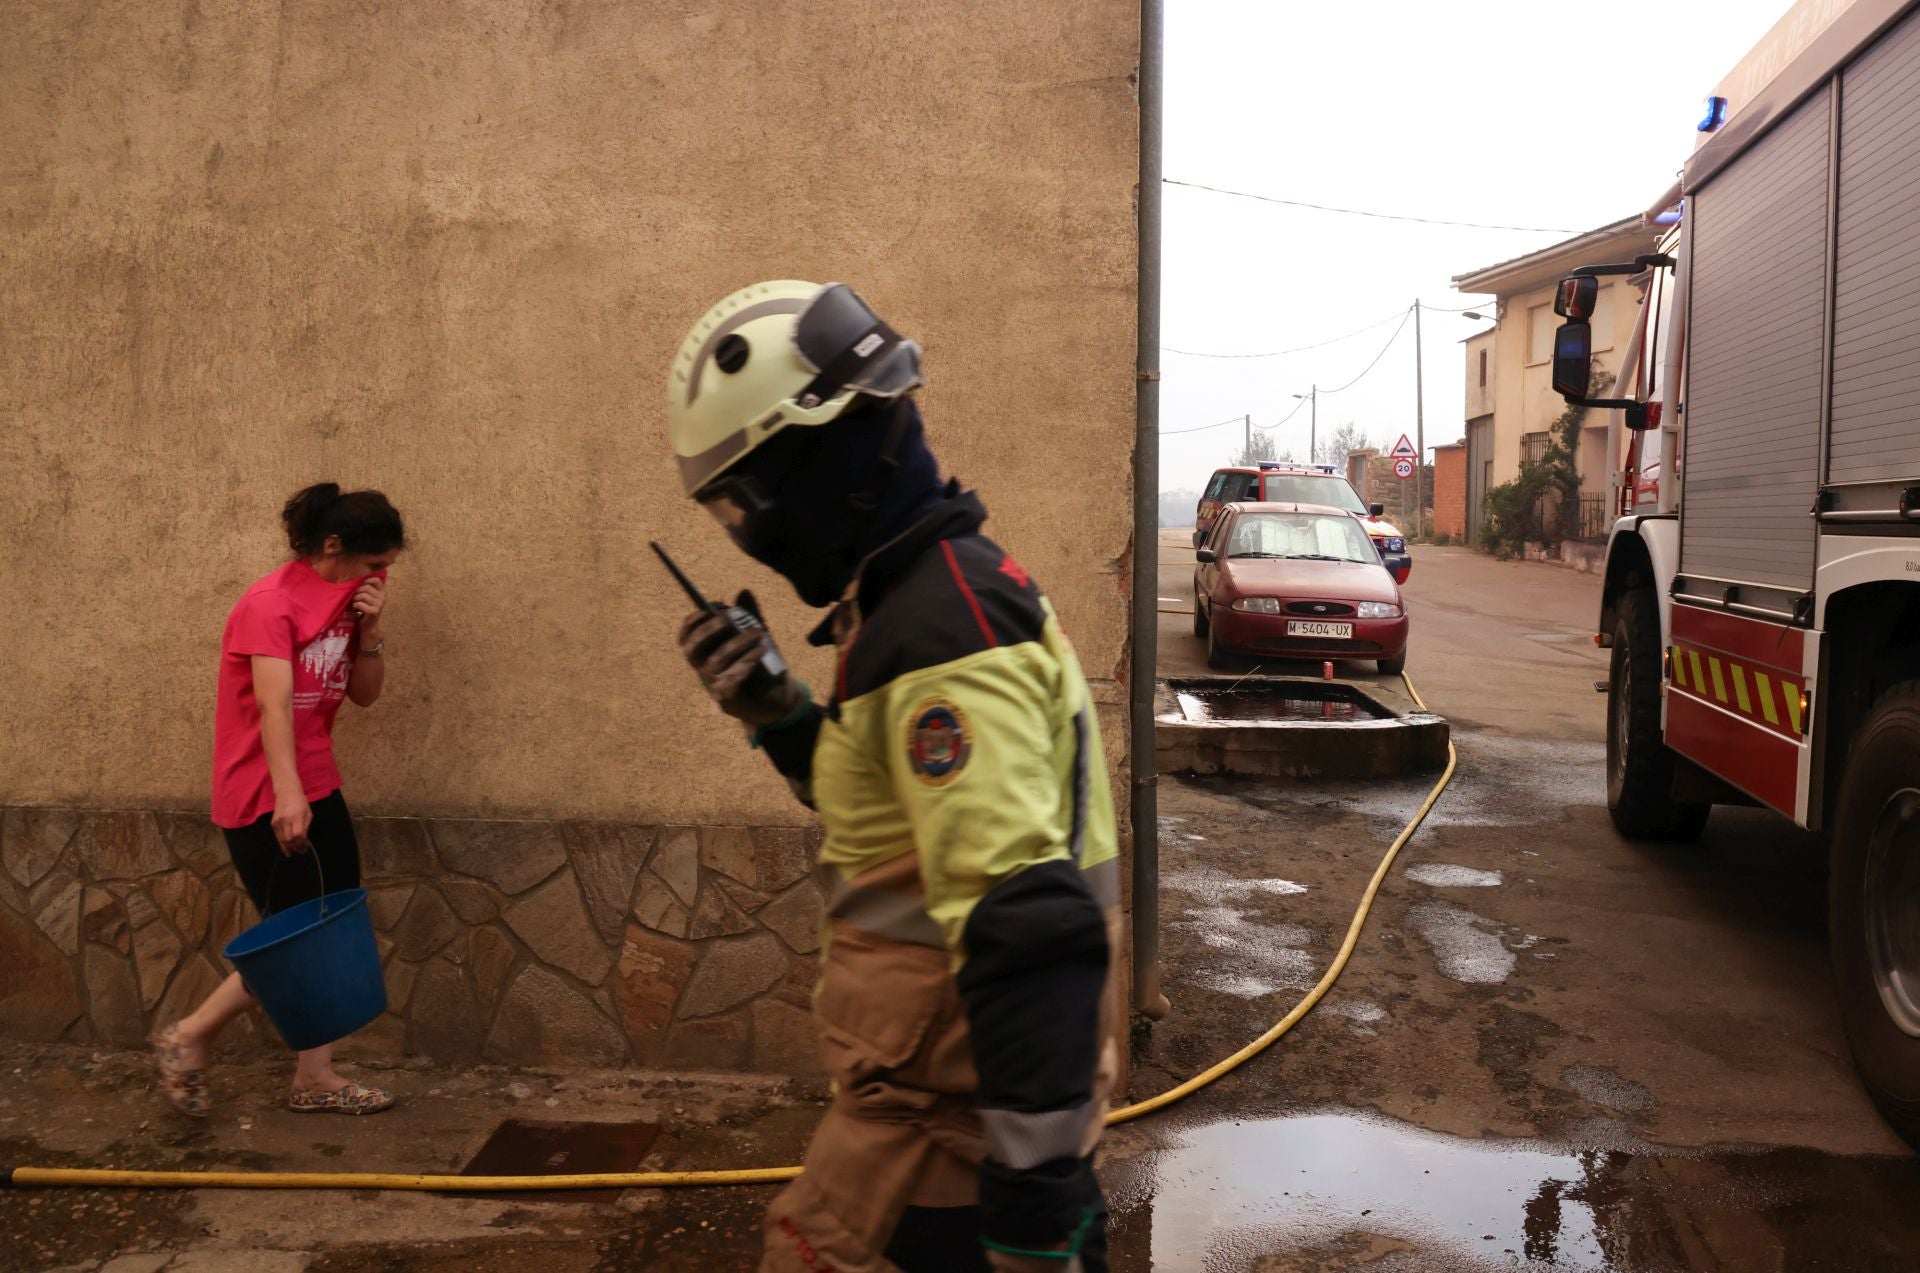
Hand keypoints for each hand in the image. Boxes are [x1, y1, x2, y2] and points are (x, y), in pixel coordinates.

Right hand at [272, 791, 312, 855]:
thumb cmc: (300, 801)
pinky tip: (286, 849)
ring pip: (282, 839)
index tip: (306, 847)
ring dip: (289, 848)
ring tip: (294, 853)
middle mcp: (285, 820)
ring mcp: (277, 822)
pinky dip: (282, 844)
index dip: (302, 843)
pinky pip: (278, 836)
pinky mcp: (273, 823)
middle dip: (296, 847)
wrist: (286, 792)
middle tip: (301, 851)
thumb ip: (305, 827)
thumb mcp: (308, 813)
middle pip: (289, 839)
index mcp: (296, 816)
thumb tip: (304, 840)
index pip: (298, 834)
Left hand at [351, 577, 386, 637]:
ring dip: (355, 598)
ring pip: (362, 595)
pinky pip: (360, 604)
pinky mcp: (375, 611)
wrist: (369, 624)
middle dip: (357, 591)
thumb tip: (355, 579)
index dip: (367, 580)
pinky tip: (355, 607)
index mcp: (382, 591)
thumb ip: (365, 588)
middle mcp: (383, 597)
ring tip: (354, 602)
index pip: (377, 580)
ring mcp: (380, 604)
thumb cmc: (365, 608)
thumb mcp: (367, 596)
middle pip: (366, 587)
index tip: (361, 584)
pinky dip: (355, 605)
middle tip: (354, 596)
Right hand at [678, 593, 805, 726]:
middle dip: (707, 630)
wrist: (780, 698)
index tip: (710, 606)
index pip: (686, 638)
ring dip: (736, 644)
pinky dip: (745, 663)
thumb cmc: (764, 667)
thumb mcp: (759, 638)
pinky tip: (760, 653)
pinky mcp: (729, 701)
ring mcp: (715, 687)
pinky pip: (730, 681)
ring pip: (714, 663)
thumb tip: (744, 591)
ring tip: (758, 634)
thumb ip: (750, 616)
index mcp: (707, 654)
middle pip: (692, 651)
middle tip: (727, 618)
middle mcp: (705, 671)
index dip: (693, 622)